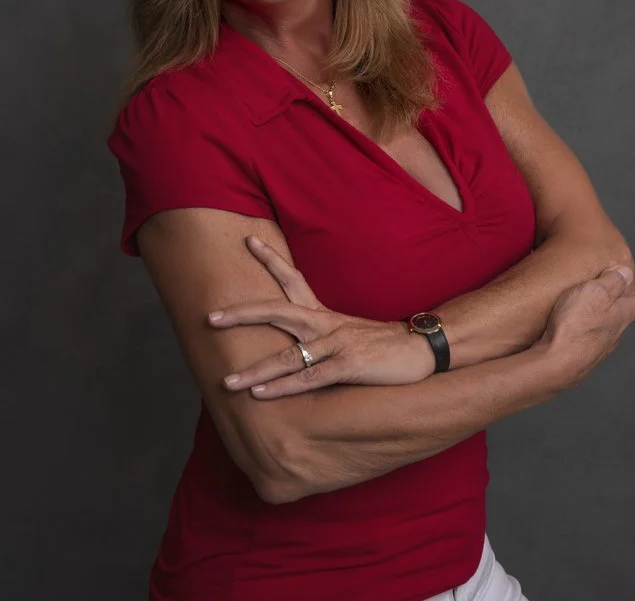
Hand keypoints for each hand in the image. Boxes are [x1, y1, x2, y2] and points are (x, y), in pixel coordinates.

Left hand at [207, 235, 435, 397]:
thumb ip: (320, 334)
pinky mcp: (349, 366)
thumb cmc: (382, 343)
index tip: (249, 239)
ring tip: (227, 381)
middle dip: (243, 314)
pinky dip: (284, 386)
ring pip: (288, 355)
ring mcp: (337, 343)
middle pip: (277, 311)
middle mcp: (326, 323)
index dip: (271, 259)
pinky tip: (262, 394)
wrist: (423, 347)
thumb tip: (292, 341)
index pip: (293, 279)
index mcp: (324, 313)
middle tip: (211, 317)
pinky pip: (310, 378)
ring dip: (255, 369)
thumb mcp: (348, 331)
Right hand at [537, 265, 634, 388]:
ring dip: (604, 319)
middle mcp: (614, 335)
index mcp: (620, 316)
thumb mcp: (594, 293)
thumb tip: (626, 272)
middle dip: (621, 306)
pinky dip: (588, 331)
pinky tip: (575, 328)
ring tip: (594, 310)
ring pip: (607, 331)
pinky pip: (589, 340)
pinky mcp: (581, 358)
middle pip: (624, 319)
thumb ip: (611, 281)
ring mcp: (598, 350)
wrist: (556, 364)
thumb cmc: (575, 325)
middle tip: (616, 296)